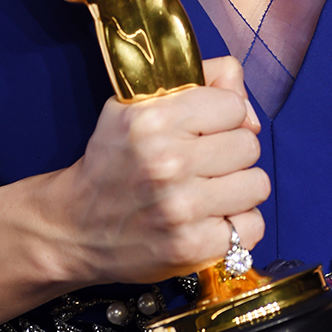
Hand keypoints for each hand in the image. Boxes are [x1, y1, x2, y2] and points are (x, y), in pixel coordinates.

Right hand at [45, 55, 266, 286]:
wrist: (74, 228)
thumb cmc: (113, 162)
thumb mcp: (136, 106)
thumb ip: (199, 83)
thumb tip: (247, 104)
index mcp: (153, 119)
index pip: (234, 106)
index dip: (223, 116)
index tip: (204, 130)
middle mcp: (168, 162)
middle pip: (249, 145)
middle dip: (231, 152)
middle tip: (204, 163)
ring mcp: (181, 209)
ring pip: (256, 184)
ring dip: (238, 188)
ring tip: (209, 191)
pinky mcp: (192, 248)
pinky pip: (252, 227)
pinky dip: (236, 225)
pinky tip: (210, 220)